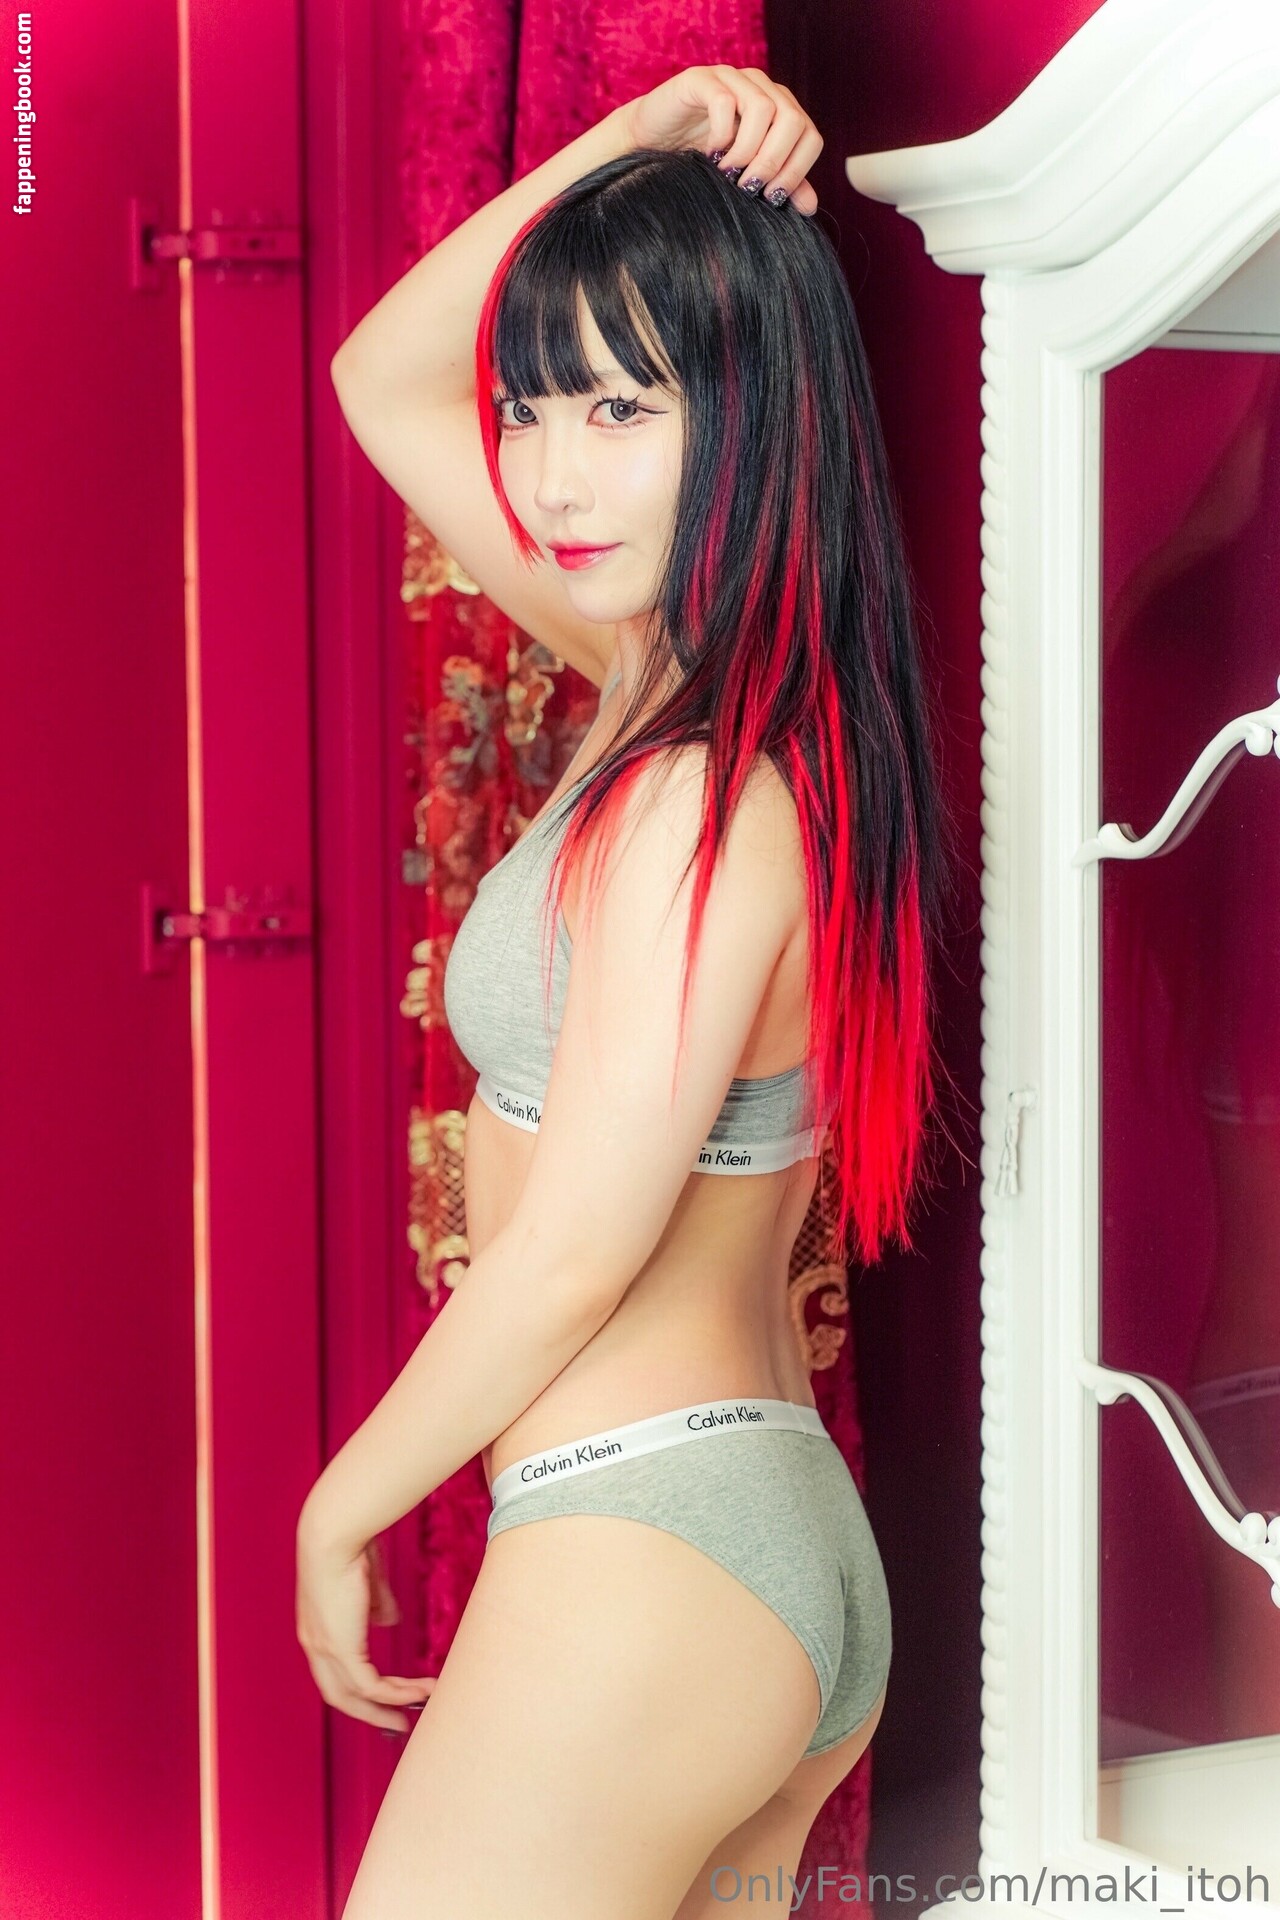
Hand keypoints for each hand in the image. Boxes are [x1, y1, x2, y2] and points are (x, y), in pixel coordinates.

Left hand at [295, 1522, 434, 1732]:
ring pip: (355, 1696)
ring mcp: (325, 1649)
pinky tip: (420, 1689)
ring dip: (390, 1705)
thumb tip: (388, 1622)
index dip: (360, 1687)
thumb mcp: (368, 1580)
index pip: (336, 1670)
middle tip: (400, 1723)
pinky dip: (397, 1692)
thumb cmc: (352, 1544)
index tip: (387, 1695)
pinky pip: (371, 1684)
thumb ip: (376, 1603)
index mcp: (318, 1628)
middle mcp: (315, 1644)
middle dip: (372, 1713)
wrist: (336, 1532)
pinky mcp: (342, 1648)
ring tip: (420, 1707)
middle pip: (340, 1696)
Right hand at [623, 66, 821, 214]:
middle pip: (793, 120)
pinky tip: (710, 153)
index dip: (797, 171)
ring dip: (748, 150)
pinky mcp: (701, 79)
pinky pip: (725, 102)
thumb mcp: (745, 177)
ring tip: (728, 173)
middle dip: (773, 162)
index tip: (772, 198)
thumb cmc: (700, 161)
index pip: (810, 136)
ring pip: (763, 108)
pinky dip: (722, 134)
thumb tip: (810, 207)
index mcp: (779, 109)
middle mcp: (761, 87)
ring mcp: (732, 78)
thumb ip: (778, 186)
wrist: (650, 146)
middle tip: (749, 188)